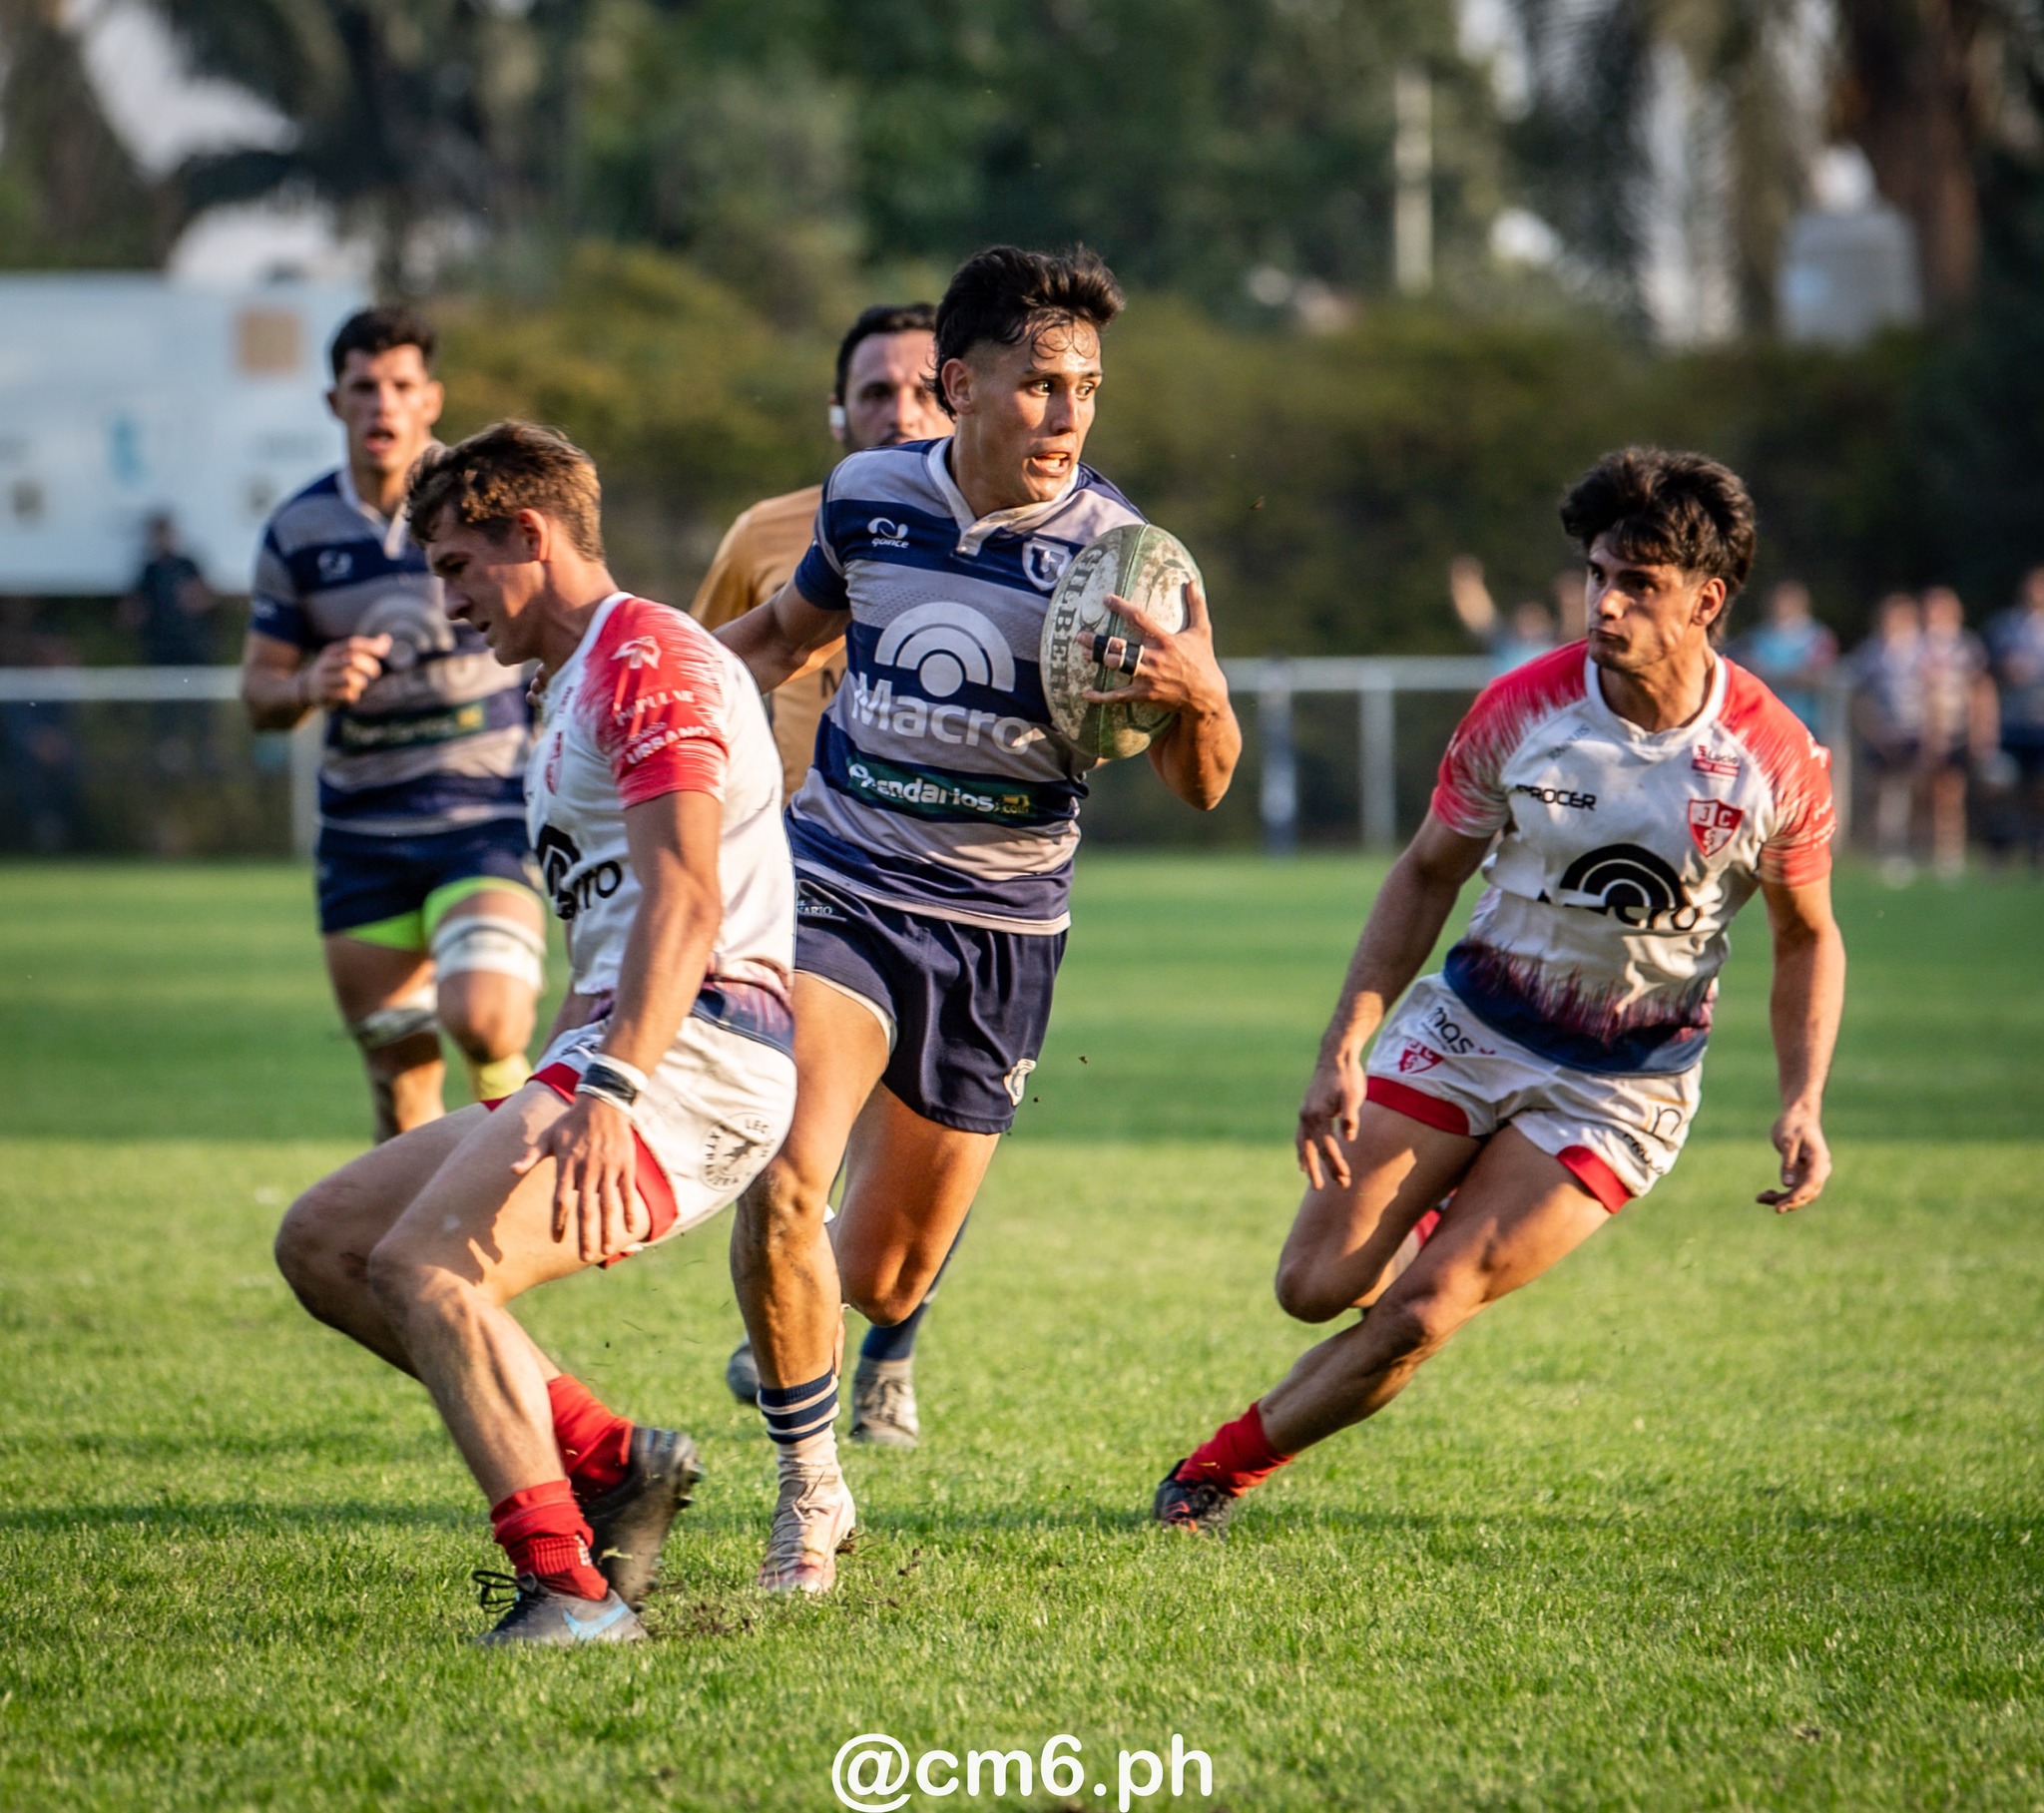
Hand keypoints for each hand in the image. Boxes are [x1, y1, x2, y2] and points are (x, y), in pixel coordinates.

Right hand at [303, 635, 392, 707]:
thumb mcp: (345, 655)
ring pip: (349, 679)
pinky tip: (354, 694)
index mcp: (332, 651)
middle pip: (353, 660)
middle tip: (375, 673)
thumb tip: (386, 639)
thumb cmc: (335, 669)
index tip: (383, 652)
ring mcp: (324, 679)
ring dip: (362, 682)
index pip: (352, 644)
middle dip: (369, 666)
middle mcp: (327, 663)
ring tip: (362, 684)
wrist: (307, 687)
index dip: (369, 646)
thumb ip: (366, 648)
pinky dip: (354, 695)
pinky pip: (345, 694)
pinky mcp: (325, 694)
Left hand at [515, 1095, 647, 1263]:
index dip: (559, 1220)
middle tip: (584, 1257)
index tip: (557, 1239)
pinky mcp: (624, 1164)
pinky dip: (629, 1209)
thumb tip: (511, 1170)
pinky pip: (626, 1191)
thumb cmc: (571, 1121)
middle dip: (585, 1234)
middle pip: (586, 1208)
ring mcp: (608, 1168)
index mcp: (567, 1164)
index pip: (561, 1198)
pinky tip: (630, 1227)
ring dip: (608, 1229)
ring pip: (608, 1204)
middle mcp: (588, 1169)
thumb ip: (530, 1155)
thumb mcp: (548, 1136)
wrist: (603, 1101)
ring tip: (606, 1250)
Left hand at [1080, 579, 1227, 720]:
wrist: (1206, 696)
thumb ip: (1196, 605)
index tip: (1106, 599)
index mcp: (1165, 640)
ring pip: (1117, 666)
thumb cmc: (1203, 661)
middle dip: (1099, 640)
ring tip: (1082, 652)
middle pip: (1120, 645)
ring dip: (1098, 659)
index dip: (1121, 607)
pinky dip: (1101, 697)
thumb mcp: (1202, 631)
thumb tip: (1193, 580)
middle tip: (1080, 635)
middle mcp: (1154, 657)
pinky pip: (1118, 697)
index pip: (1139, 619)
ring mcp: (1148, 677)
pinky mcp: (1145, 695)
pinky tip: (1085, 693)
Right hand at [1296, 1048, 1367, 1189]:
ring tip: (1312, 1179)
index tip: (1346, 1178)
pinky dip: (1302, 1150)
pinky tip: (1304, 1160)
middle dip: (1322, 1170)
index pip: (1327, 1146)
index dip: (1336, 1163)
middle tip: (1330, 1188)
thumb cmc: (1347, 1076)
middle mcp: (1306, 1117)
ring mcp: (1304, 1114)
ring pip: (1302, 1145)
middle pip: (1312, 1150)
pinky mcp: (1306, 1111)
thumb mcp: (1353, 1095)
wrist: (1335, 1056)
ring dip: (1309, 1163)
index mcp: (1317, 1115)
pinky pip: (1300, 1136)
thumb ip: (1350, 1116)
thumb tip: (1349, 1138)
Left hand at [1757, 1102, 1829, 1212]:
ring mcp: (1812, 1173)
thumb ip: (1788, 1162)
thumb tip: (1787, 1184)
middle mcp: (1819, 1169)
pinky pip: (1794, 1189)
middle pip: (1809, 1192)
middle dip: (1791, 1202)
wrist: (1798, 1115)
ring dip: (1783, 1200)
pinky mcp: (1803, 1174)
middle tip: (1774, 1208)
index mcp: (1819, 1159)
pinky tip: (1765, 1195)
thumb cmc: (1793, 1125)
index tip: (1785, 1203)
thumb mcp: (1788, 1141)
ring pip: (1801, 1194)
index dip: (1800, 1194)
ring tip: (1759, 1198)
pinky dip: (1781, 1194)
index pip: (1812, 1181)